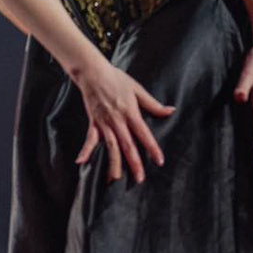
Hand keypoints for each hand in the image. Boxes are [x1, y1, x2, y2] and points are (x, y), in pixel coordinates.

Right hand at [69, 55, 174, 182]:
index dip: (152, 148)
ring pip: (110, 147)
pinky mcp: (93, 122)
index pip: (143, 134)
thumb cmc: (117, 79)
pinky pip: (89, 139)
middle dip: (134, 163)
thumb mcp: (137, 89)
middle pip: (127, 145)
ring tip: (115, 179)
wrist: (93, 72)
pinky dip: (85, 150)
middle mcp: (117, 121)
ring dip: (113, 163)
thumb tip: (171, 110)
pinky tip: (81, 163)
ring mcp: (104, 123)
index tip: (159, 161)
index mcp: (130, 113)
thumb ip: (153, 104)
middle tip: (139, 179)